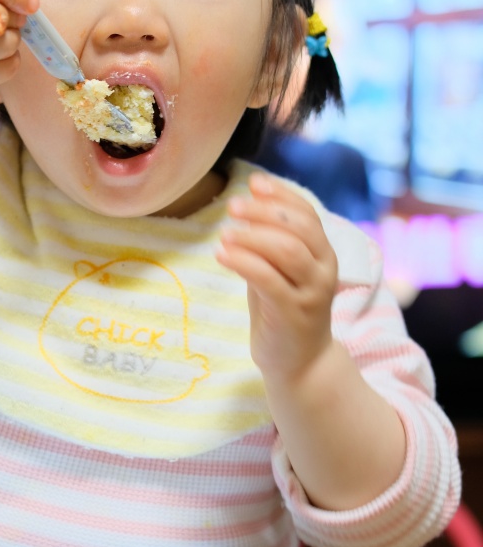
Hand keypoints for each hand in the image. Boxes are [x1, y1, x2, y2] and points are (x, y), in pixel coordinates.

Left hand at [215, 172, 337, 384]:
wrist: (300, 364)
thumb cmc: (283, 313)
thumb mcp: (277, 273)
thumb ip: (269, 245)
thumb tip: (246, 208)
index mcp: (323, 254)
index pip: (308, 214)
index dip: (281, 194)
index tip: (254, 182)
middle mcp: (323, 270)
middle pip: (299, 227)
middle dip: (265, 211)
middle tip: (233, 207)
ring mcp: (311, 292)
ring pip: (287, 250)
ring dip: (253, 236)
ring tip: (225, 233)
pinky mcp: (293, 313)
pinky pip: (268, 279)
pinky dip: (244, 262)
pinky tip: (222, 255)